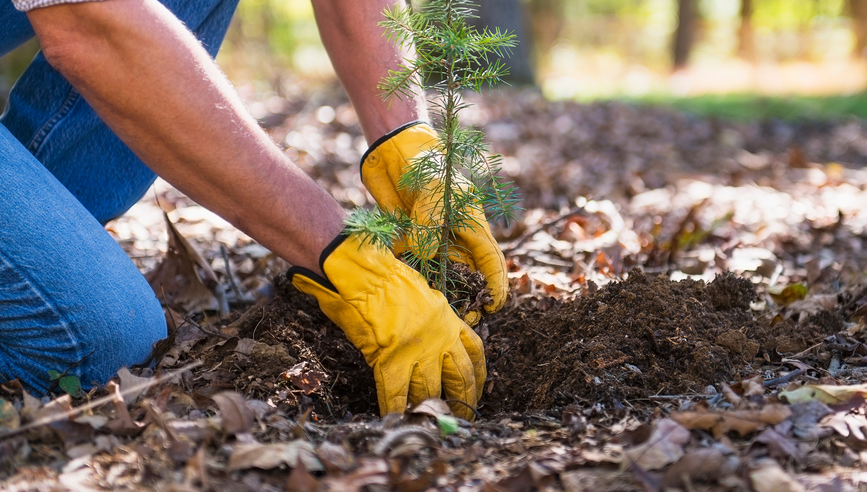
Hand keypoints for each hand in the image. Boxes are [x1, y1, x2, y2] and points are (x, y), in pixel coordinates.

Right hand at [287, 232, 485, 419]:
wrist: (366, 277)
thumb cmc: (386, 279)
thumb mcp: (421, 295)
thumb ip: (430, 320)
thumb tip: (428, 340)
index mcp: (448, 319)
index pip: (474, 351)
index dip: (479, 375)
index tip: (478, 389)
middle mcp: (440, 338)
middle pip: (461, 377)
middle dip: (462, 400)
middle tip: (460, 417)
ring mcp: (419, 351)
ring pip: (431, 389)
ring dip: (429, 408)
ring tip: (429, 421)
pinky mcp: (392, 361)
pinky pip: (397, 394)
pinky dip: (396, 409)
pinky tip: (396, 418)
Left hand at [360, 122, 507, 324]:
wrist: (395, 152)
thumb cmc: (426, 166)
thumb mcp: (432, 193)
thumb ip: (430, 226)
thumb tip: (427, 257)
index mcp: (472, 225)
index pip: (490, 261)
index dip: (495, 285)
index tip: (493, 306)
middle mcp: (456, 237)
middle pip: (470, 275)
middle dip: (470, 299)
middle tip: (465, 321)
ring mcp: (434, 240)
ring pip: (444, 276)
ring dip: (445, 296)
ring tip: (444, 317)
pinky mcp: (411, 241)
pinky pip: (416, 267)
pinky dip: (417, 281)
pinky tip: (415, 297)